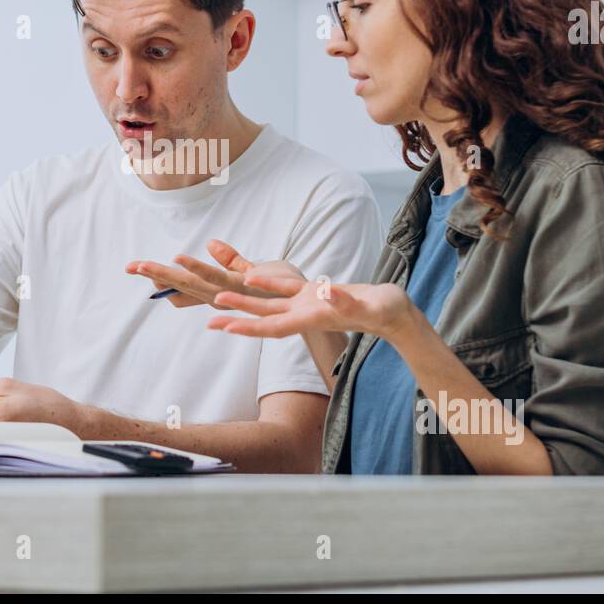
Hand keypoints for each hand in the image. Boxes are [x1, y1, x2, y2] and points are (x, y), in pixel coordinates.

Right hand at [126, 239, 304, 308]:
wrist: (312, 300)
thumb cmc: (284, 287)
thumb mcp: (252, 270)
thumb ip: (230, 260)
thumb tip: (209, 243)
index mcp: (221, 290)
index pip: (184, 283)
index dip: (161, 276)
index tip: (134, 266)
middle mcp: (222, 295)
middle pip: (183, 284)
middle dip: (157, 274)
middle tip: (130, 265)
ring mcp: (232, 293)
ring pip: (195, 282)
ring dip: (170, 274)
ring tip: (148, 264)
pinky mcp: (246, 287)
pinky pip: (219, 277)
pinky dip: (199, 269)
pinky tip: (180, 261)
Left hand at [207, 276, 419, 343]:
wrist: (395, 313)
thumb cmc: (386, 311)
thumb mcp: (369, 305)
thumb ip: (347, 300)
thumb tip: (328, 292)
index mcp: (313, 319)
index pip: (274, 327)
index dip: (248, 327)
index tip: (225, 327)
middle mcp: (305, 315)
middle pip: (263, 318)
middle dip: (236, 318)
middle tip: (208, 319)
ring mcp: (307, 306)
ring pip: (269, 304)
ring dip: (245, 301)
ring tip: (218, 298)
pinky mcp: (313, 294)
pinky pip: (285, 288)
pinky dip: (268, 282)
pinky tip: (251, 276)